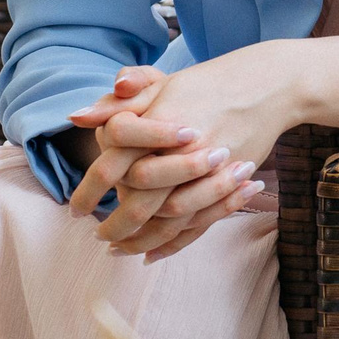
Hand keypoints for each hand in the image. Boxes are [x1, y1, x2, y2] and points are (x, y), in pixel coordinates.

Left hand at [65, 65, 270, 257]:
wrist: (262, 87)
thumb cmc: (203, 85)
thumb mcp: (159, 84)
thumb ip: (118, 103)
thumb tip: (76, 117)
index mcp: (155, 122)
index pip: (113, 163)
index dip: (91, 189)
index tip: (77, 209)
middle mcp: (180, 149)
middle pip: (139, 199)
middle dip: (115, 225)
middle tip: (99, 235)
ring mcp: (206, 171)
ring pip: (167, 218)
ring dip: (140, 240)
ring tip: (119, 249)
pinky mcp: (225, 186)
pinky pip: (196, 223)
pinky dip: (171, 244)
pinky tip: (151, 254)